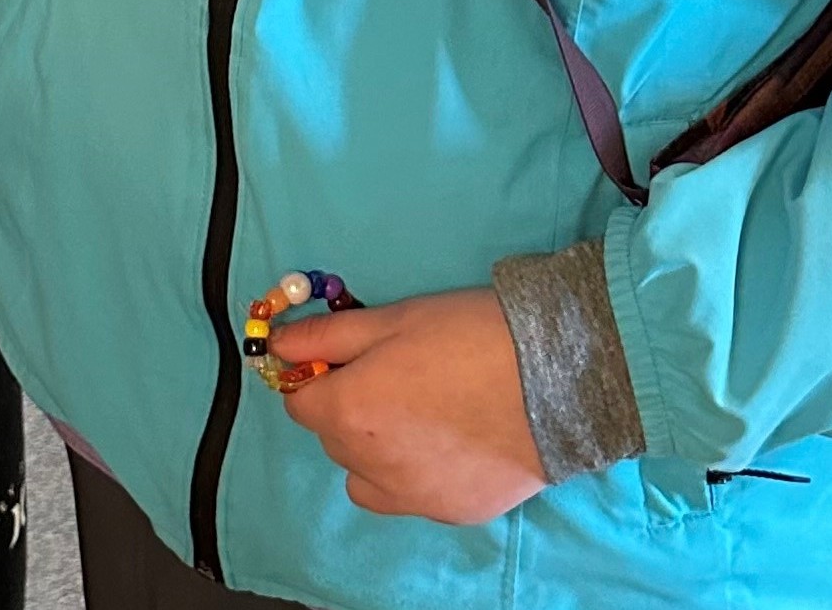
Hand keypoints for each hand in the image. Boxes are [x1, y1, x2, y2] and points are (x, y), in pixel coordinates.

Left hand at [276, 287, 545, 523]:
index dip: (317, 377)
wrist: (553, 379)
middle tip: (395, 374)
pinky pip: (407, 496)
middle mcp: (368, 465)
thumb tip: (278, 346)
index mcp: (348, 412)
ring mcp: (410, 497)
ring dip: (373, 449)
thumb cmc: (467, 336)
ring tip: (420, 413)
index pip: (299, 403)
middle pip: (332, 438)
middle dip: (347, 408)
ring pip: (365, 475)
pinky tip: (449, 442)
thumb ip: (327, 337)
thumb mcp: (392, 320)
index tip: (346, 359)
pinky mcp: (449, 512)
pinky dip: (413, 473)